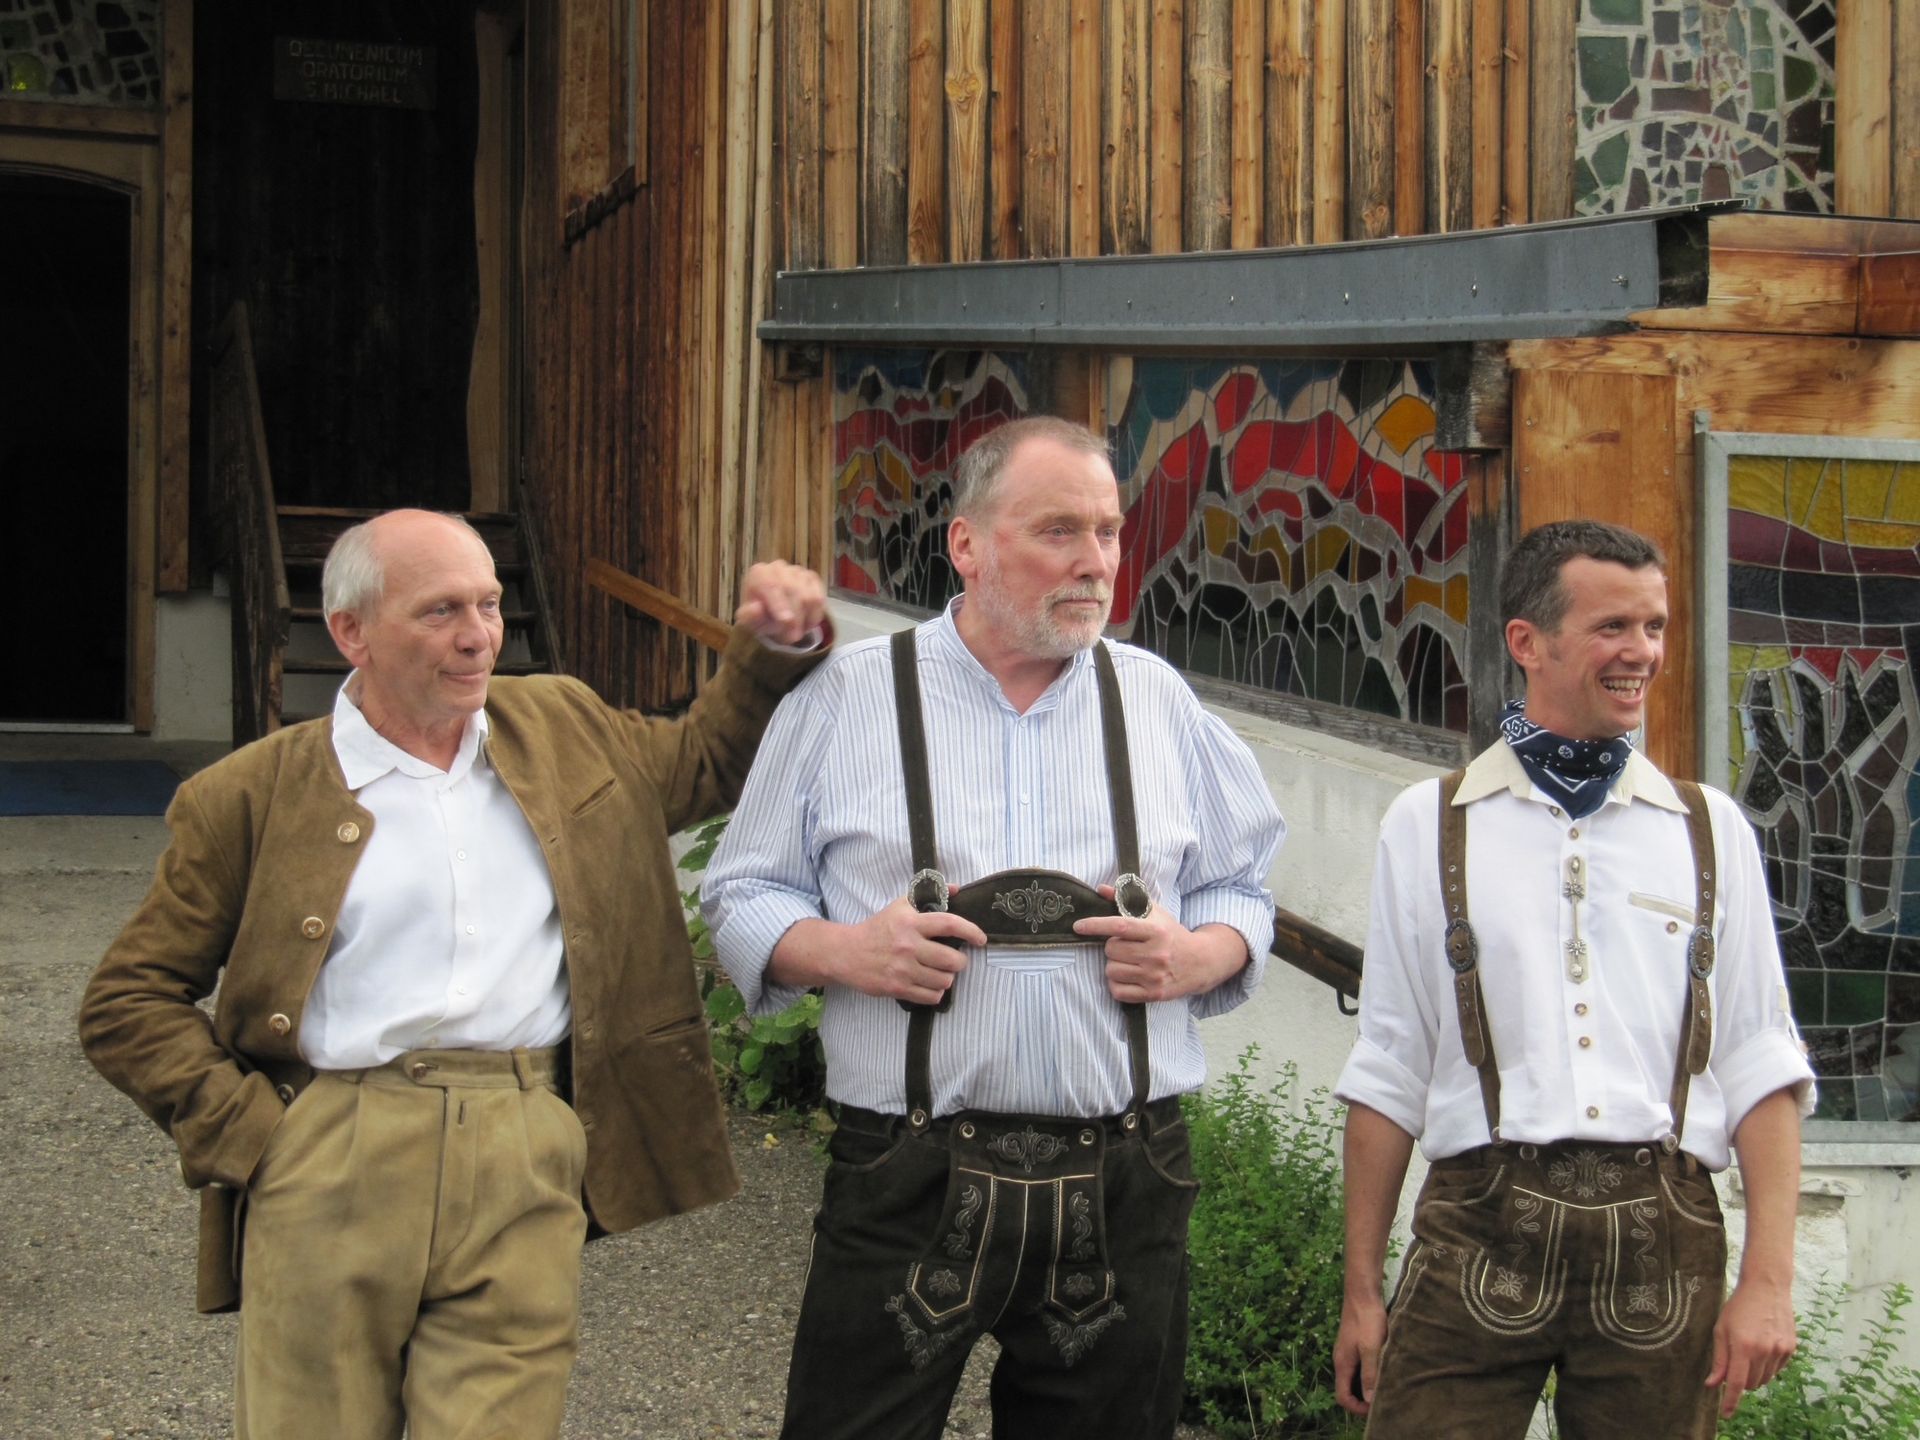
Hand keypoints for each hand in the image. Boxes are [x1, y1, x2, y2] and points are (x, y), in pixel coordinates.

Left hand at [734, 561, 827, 646]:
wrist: (771, 613)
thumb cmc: (759, 616)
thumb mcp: (749, 621)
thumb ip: (750, 616)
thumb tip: (756, 609)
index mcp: (759, 574)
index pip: (771, 585)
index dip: (780, 603)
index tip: (786, 620)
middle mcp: (778, 568)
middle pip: (793, 590)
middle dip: (795, 617)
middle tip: (792, 638)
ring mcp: (797, 571)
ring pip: (809, 596)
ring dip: (805, 619)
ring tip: (797, 632)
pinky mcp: (812, 578)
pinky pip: (819, 598)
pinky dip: (815, 615)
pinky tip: (806, 623)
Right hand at [835, 897, 987, 1004]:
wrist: (847, 953)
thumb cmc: (877, 929)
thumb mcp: (900, 906)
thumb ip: (928, 897)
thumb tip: (956, 889)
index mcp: (910, 923)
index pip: (949, 924)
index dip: (971, 931)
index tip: (980, 938)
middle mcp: (908, 946)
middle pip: (952, 959)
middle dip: (960, 961)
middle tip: (954, 959)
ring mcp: (903, 969)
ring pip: (944, 980)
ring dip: (947, 977)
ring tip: (939, 972)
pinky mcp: (898, 988)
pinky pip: (931, 996)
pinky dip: (935, 992)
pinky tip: (929, 984)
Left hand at [1072, 886, 1246, 1002]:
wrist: (1201, 962)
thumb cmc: (1172, 935)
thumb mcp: (1155, 913)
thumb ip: (1127, 900)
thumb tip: (1101, 889)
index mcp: (1156, 931)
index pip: (1119, 926)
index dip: (1096, 925)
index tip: (1078, 926)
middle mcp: (1156, 954)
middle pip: (1112, 950)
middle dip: (1112, 947)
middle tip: (1124, 946)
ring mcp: (1155, 977)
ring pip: (1112, 971)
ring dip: (1114, 966)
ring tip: (1128, 962)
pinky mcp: (1154, 994)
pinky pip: (1118, 992)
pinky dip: (1117, 984)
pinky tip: (1128, 976)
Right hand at [1333, 1294, 1387, 1415]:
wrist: (1362, 1293)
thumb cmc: (1367, 1320)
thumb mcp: (1371, 1348)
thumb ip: (1369, 1373)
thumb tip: (1369, 1399)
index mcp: (1342, 1364)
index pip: (1342, 1397)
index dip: (1357, 1408)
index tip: (1375, 1409)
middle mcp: (1341, 1360)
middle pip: (1347, 1390)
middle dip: (1362, 1401)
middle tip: (1382, 1402)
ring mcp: (1347, 1352)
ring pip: (1353, 1379)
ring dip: (1366, 1387)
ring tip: (1385, 1388)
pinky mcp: (1354, 1345)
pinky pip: (1358, 1368)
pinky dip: (1368, 1375)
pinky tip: (1383, 1371)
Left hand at [1706, 1277, 1796, 1416]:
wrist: (1767, 1288)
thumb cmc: (1738, 1308)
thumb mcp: (1721, 1330)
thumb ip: (1719, 1360)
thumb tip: (1712, 1384)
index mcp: (1743, 1346)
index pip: (1737, 1383)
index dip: (1730, 1401)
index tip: (1726, 1414)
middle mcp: (1764, 1351)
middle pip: (1751, 1384)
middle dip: (1741, 1380)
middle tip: (1735, 1360)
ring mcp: (1780, 1350)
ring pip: (1765, 1379)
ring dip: (1755, 1374)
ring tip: (1749, 1350)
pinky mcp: (1791, 1348)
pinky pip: (1777, 1369)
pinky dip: (1768, 1365)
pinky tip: (1763, 1346)